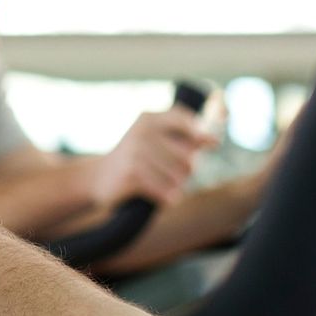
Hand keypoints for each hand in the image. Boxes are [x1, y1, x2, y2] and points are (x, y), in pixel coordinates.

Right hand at [90, 109, 215, 207]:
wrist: (100, 177)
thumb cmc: (138, 159)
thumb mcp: (156, 140)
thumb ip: (186, 137)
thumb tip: (214, 139)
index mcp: (149, 118)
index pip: (184, 119)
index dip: (203, 132)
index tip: (213, 143)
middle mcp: (141, 131)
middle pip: (188, 155)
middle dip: (188, 170)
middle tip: (176, 174)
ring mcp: (135, 152)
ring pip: (178, 176)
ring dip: (176, 186)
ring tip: (164, 185)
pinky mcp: (130, 174)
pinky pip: (164, 189)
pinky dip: (167, 197)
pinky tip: (164, 198)